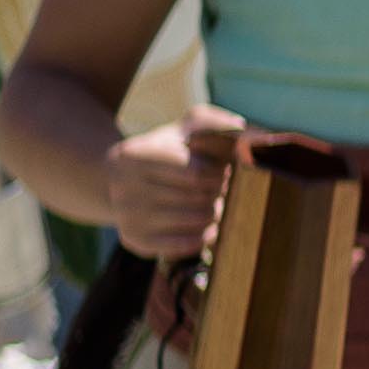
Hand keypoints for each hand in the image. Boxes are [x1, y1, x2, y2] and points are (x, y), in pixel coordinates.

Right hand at [106, 106, 244, 263]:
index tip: (220, 170)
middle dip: (218, 192)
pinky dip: (205, 235)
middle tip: (218, 189)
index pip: (197, 172)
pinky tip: (206, 225)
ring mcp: (127, 217)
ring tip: (211, 203)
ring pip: (198, 220)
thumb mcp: (183, 130)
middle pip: (199, 197)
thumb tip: (244, 132)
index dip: (218, 173)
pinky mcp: (135, 241)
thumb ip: (214, 124)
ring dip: (216, 212)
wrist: (124, 183)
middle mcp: (124, 188)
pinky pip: (187, 244)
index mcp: (133, 156)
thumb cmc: (166, 154)